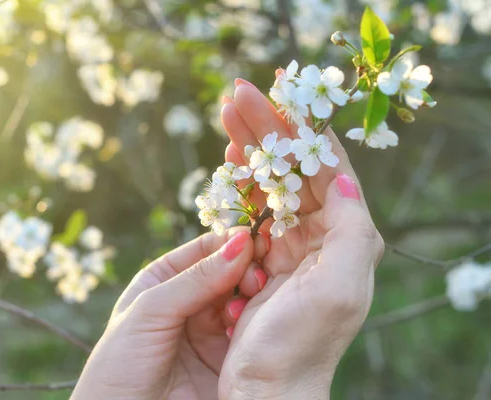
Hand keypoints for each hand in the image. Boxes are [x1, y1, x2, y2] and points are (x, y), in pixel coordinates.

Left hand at [71, 228, 268, 399]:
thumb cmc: (120, 365)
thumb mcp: (150, 312)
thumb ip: (195, 279)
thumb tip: (239, 243)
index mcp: (163, 279)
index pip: (203, 250)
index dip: (229, 242)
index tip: (253, 239)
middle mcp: (188, 300)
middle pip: (228, 271)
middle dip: (244, 269)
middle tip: (255, 274)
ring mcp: (209, 329)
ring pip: (242, 299)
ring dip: (250, 295)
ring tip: (252, 297)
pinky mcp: (226, 357)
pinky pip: (248, 330)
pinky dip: (253, 322)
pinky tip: (250, 323)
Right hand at [216, 80, 384, 398]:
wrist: (265, 390)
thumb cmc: (301, 345)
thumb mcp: (339, 288)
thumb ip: (353, 229)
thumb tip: (345, 177)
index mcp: (346, 237)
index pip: (326, 167)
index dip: (302, 127)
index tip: (278, 91)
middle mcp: (323, 236)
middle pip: (294, 168)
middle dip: (267, 129)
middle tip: (237, 93)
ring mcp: (291, 245)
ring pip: (271, 184)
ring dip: (251, 148)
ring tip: (228, 115)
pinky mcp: (262, 258)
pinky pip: (251, 210)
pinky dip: (239, 183)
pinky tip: (227, 161)